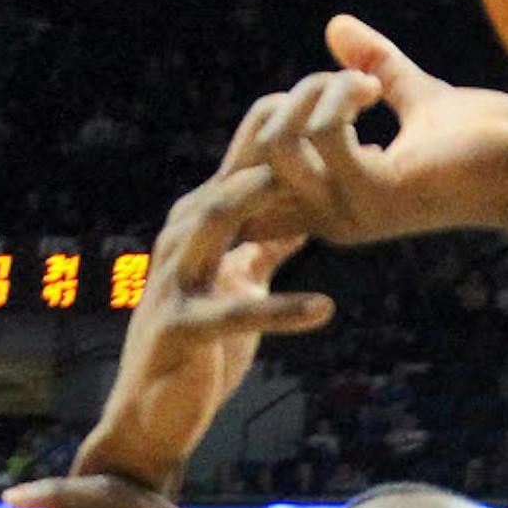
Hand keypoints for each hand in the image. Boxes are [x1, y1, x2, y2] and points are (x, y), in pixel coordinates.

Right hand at [77, 96, 338, 489]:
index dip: (294, 119)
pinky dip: (280, 309)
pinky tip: (325, 308)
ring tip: (318, 190)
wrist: (154, 418)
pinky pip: (235, 314)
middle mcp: (183, 238)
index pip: (247, 155)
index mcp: (202, 223)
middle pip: (233, 173)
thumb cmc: (204, 349)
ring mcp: (177, 281)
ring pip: (217, 222)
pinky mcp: (182, 330)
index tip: (353, 89)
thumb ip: (266, 244)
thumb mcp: (240, 283)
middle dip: (288, 140)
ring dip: (266, 201)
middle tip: (347, 113)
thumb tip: (306, 211)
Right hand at [250, 15, 507, 243]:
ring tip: (368, 83)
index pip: (248, 177)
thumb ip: (374, 68)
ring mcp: (349, 211)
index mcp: (332, 202)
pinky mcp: (375, 196)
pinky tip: (377, 89)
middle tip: (352, 82)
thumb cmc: (487, 143)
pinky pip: (319, 135)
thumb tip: (337, 26)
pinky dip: (339, 94)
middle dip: (289, 99)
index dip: (256, 129)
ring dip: (315, 92)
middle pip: (252, 153)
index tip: (313, 99)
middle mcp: (331, 216)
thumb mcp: (417, 98)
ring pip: (276, 142)